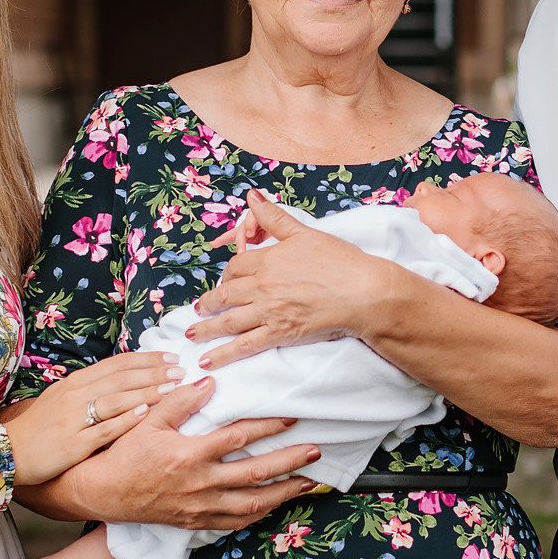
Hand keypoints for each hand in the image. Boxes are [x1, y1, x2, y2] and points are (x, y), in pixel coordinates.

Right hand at [0, 349, 178, 485]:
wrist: (10, 450)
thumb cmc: (41, 426)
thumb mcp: (64, 398)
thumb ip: (92, 388)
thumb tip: (125, 378)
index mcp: (75, 382)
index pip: (117, 364)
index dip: (146, 359)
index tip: (171, 358)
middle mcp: (75, 395)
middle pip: (121, 378)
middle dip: (154, 373)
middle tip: (181, 370)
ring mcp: (73, 418)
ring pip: (116, 400)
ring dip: (147, 392)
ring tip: (173, 388)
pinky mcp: (73, 443)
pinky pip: (103, 429)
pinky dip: (125, 420)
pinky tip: (145, 414)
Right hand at [59, 376, 323, 529]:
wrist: (103, 493)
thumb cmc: (125, 453)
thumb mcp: (148, 420)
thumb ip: (180, 401)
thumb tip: (210, 381)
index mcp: (189, 455)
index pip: (238, 438)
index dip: (268, 426)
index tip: (291, 417)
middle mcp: (199, 484)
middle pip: (255, 474)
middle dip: (289, 462)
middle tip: (315, 450)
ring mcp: (200, 507)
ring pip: (252, 503)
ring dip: (283, 493)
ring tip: (308, 482)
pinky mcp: (197, 521)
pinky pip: (236, 522)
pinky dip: (260, 513)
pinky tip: (275, 504)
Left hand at [187, 196, 417, 369]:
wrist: (364, 292)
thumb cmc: (341, 262)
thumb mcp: (305, 233)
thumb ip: (274, 218)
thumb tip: (252, 197)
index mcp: (268, 259)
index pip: (236, 266)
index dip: (227, 273)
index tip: (225, 281)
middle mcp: (263, 286)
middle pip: (226, 294)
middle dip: (209, 303)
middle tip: (199, 309)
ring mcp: (270, 311)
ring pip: (229, 321)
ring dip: (207, 328)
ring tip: (193, 334)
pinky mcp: (281, 333)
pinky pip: (245, 345)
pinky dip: (224, 354)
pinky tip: (209, 360)